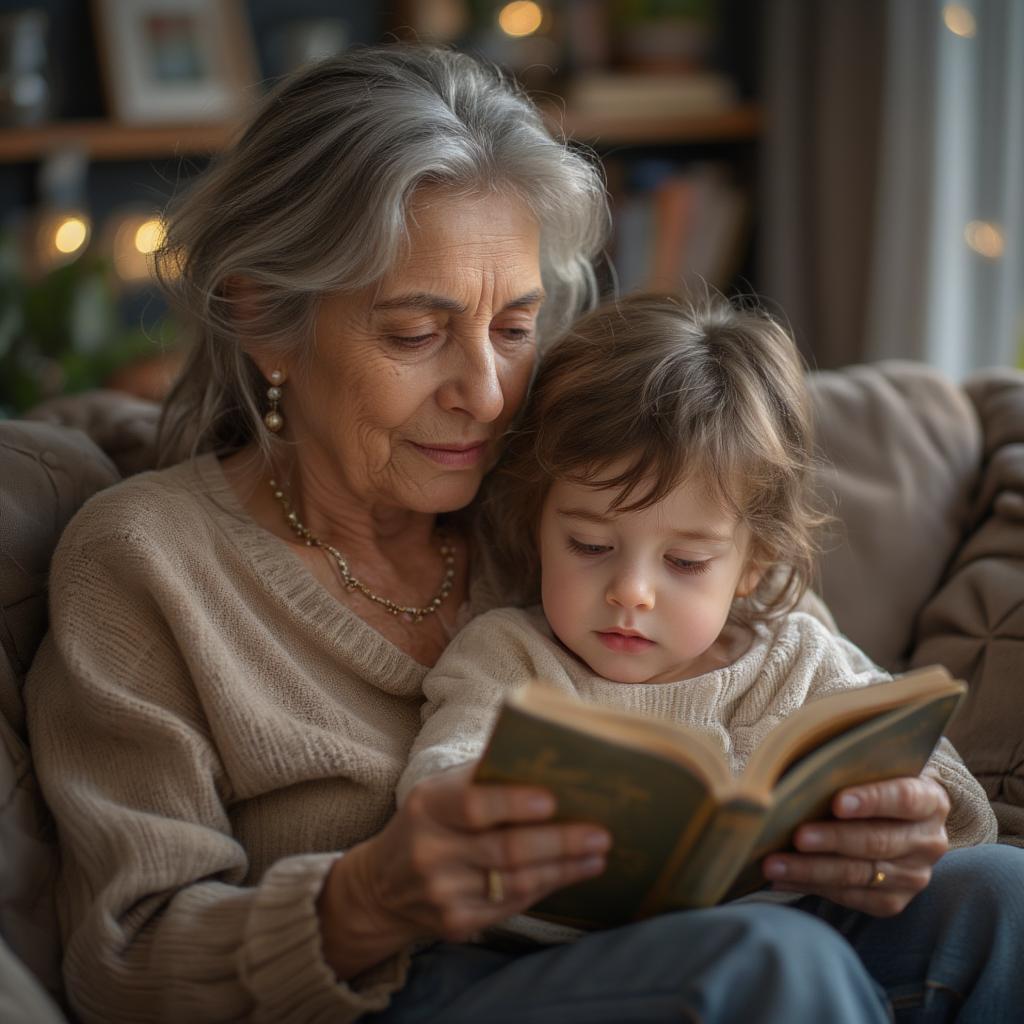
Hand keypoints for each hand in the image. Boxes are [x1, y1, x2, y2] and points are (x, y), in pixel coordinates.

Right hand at [317, 764, 609, 976]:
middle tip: (600, 833)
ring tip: (598, 853)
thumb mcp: (439, 791)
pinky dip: (547, 887)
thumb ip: (481, 776)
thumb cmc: (428, 822)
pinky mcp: (456, 923)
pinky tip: (573, 873)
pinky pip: (511, 904)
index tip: (552, 799)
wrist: (382, 885)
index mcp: (426, 806)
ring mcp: (442, 893)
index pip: (472, 805)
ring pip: (515, 882)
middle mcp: (430, 852)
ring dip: (564, 868)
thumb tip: (543, 757)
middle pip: (504, 850)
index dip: (513, 803)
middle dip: (559, 842)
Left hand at [761, 774, 949, 915]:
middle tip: (797, 836)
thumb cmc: (872, 782)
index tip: (837, 803)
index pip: (905, 798)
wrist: (896, 818)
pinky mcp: (893, 901)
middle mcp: (928, 841)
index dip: (872, 800)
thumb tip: (805, 771)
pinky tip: (782, 880)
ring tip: (774, 865)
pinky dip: (812, 887)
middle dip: (833, 840)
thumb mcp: (873, 768)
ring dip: (812, 870)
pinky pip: (850, 897)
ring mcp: (914, 876)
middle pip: (878, 841)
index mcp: (930, 800)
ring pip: (859, 874)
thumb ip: (851, 766)